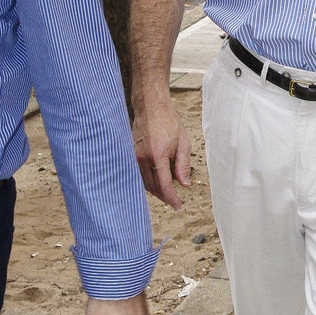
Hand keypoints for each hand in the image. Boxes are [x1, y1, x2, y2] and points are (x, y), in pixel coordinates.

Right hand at [132, 94, 191, 208]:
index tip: (178, 206)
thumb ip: (184, 165)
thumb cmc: (168, 123)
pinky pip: (138, 175)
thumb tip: (185, 184)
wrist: (151, 108)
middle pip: (153, 187)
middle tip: (174, 202)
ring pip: (144, 183)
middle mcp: (143, 158)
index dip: (172, 198)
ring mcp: (134, 157)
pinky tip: (155, 183)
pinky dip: (147, 182)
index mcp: (158, 156)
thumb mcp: (183, 143)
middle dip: (164, 197)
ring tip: (167, 194)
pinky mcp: (131, 155)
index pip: (164, 184)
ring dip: (156, 191)